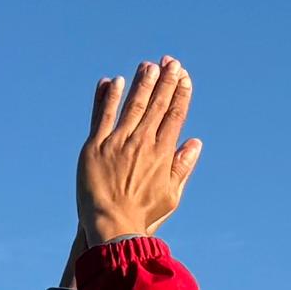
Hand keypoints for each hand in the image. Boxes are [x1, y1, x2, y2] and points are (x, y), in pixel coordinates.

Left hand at [75, 57, 203, 248]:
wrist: (111, 227)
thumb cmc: (143, 216)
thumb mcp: (171, 195)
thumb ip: (183, 166)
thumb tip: (196, 142)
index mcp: (163, 153)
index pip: (175, 115)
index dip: (180, 93)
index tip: (184, 76)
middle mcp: (142, 143)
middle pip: (156, 104)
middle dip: (165, 80)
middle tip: (170, 61)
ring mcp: (117, 143)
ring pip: (132, 105)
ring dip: (141, 83)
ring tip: (148, 65)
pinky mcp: (94, 147)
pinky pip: (102, 117)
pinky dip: (108, 98)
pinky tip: (114, 81)